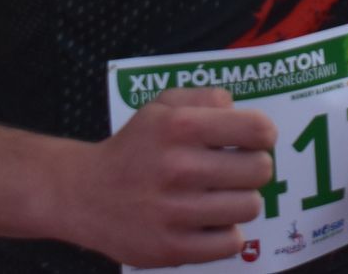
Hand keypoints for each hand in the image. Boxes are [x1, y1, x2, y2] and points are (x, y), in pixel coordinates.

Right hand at [64, 87, 275, 268]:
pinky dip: (226, 234)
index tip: (253, 140)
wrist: (84, 195)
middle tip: (235, 170)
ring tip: (219, 196)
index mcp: (181, 127)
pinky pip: (232, 244)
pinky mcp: (172, 249)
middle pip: (260, 170)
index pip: (258, 129)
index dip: (263, 134)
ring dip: (240, 201)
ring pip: (250, 207)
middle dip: (253, 168)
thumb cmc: (134, 147)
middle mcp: (179, 168)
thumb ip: (206, 98)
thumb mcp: (162, 106)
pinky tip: (208, 222)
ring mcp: (175, 212)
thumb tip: (241, 112)